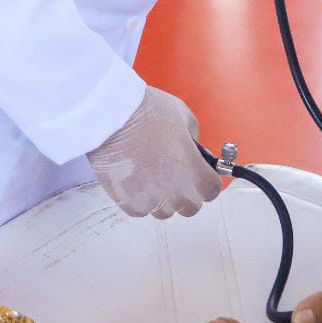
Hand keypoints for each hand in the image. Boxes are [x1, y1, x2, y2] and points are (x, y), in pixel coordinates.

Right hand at [85, 87, 221, 218]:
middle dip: (188, 193)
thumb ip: (195, 141)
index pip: (211, 191)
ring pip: (164, 211)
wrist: (110, 115)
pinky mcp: (126, 201)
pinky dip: (141, 200)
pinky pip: (140, 210)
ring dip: (163, 198)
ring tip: (153, 175)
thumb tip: (196, 153)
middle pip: (190, 207)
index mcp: (194, 171)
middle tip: (178, 175)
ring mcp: (150, 199)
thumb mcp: (184, 117)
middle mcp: (175, 191)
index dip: (208, 181)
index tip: (202, 175)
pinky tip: (136, 180)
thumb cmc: (148, 111)